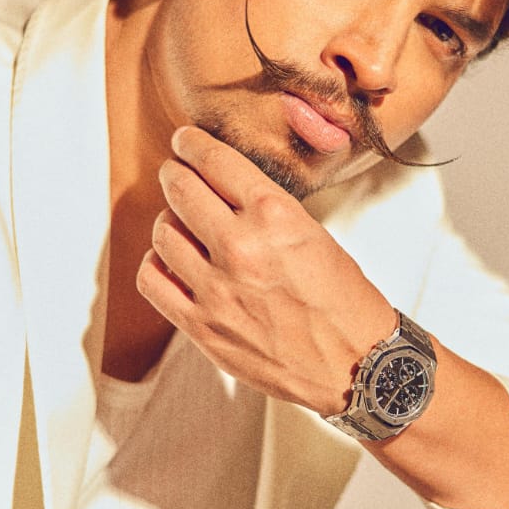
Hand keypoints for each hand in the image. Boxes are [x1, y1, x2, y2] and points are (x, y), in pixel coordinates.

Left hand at [136, 126, 394, 410]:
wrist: (355, 366)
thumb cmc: (344, 301)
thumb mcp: (314, 234)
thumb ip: (265, 210)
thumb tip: (224, 188)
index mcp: (274, 215)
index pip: (213, 160)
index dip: (192, 144)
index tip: (185, 142)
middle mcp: (240, 247)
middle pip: (179, 189)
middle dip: (174, 174)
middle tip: (176, 173)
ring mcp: (216, 290)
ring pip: (162, 233)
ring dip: (168, 220)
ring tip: (182, 224)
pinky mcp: (203, 326)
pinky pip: (152, 281)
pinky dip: (156, 264)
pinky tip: (172, 262)